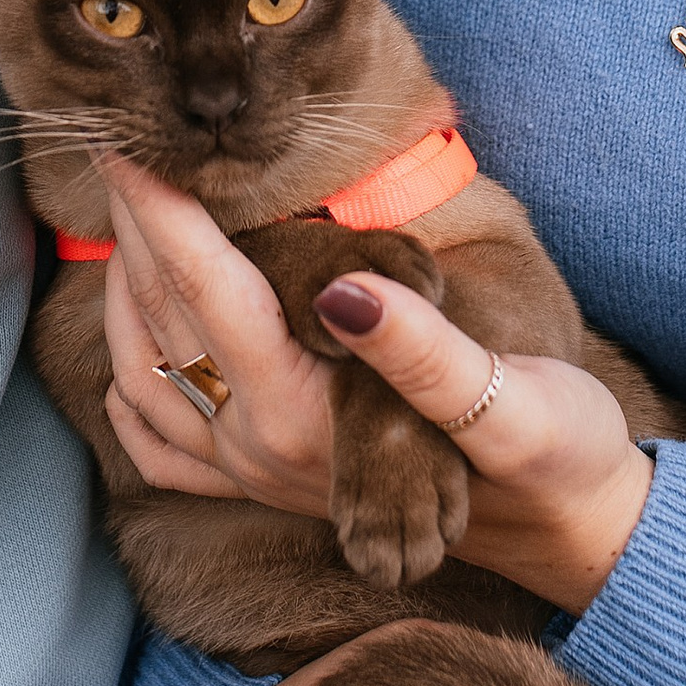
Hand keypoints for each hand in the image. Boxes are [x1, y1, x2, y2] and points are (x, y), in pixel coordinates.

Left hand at [99, 158, 654, 612]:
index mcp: (308, 419)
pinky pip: (163, 445)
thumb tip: (346, 291)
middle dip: (137, 231)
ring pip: (145, 375)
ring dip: (123, 292)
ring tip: (126, 221)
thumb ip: (422, 351)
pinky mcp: (265, 486)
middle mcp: (262, 452)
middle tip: (119, 153)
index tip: (137, 150)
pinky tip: (130, 346)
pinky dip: (131, 383)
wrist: (567, 535)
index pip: (213, 293)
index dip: (169, 214)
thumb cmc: (550, 456)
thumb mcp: (512, 401)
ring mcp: (254, 475)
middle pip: (166, 321)